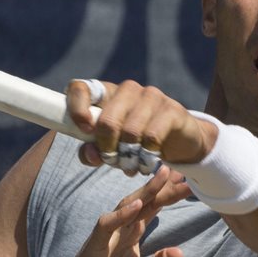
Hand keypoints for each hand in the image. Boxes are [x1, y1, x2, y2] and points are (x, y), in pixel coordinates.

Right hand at [25, 165, 190, 256]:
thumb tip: (179, 252)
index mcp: (132, 235)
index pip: (153, 209)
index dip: (169, 195)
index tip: (190, 182)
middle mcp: (121, 230)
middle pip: (145, 202)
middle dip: (165, 187)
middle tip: (186, 171)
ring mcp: (108, 236)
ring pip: (127, 206)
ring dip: (147, 191)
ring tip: (165, 175)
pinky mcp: (95, 246)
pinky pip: (107, 225)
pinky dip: (122, 214)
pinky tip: (138, 204)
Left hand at [65, 79, 217, 168]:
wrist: (180, 142)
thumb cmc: (136, 144)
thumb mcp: (110, 149)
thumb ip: (92, 152)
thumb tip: (91, 154)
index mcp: (106, 94)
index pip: (80, 88)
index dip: (77, 107)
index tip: (84, 130)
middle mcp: (127, 90)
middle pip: (107, 120)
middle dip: (107, 148)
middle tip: (112, 162)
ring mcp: (151, 96)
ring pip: (130, 131)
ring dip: (128, 157)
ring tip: (131, 167)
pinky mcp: (171, 109)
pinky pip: (152, 137)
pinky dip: (146, 156)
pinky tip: (146, 164)